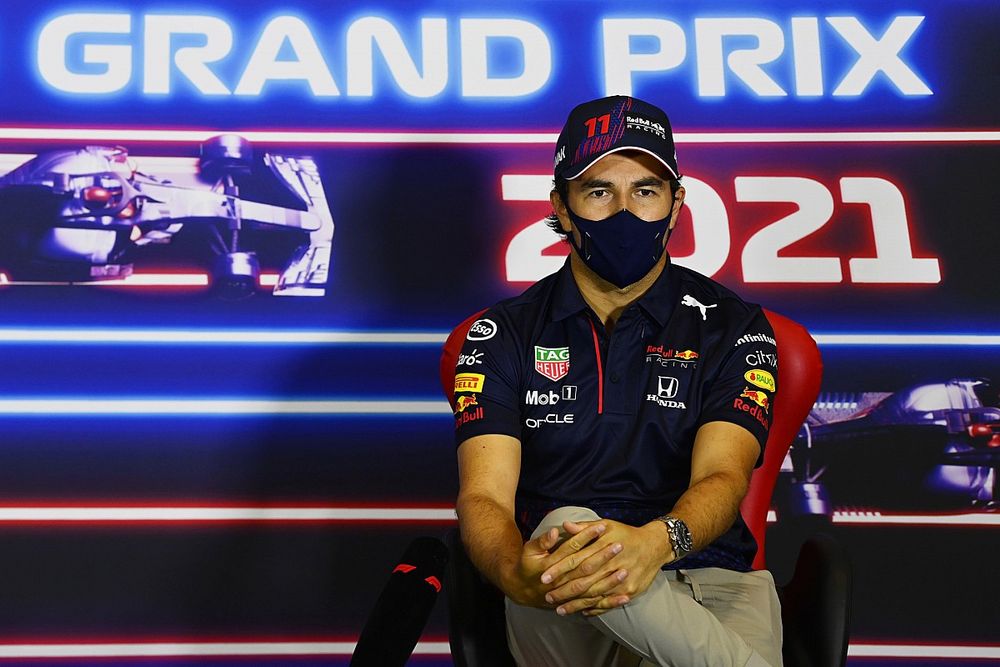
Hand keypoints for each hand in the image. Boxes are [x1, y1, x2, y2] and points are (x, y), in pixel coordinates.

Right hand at [503, 520, 619, 607]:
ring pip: (591, 588)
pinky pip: (593, 605)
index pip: (572, 548)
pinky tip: (624, 598)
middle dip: (603, 556)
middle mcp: (560, 581)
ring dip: (608, 581)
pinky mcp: (573, 604)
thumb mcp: (529, 550)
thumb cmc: (527, 565)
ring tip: (624, 570)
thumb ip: (542, 541)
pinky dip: (609, 603)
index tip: (602, 527)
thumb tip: (554, 531)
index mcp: (550, 565)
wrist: (521, 590)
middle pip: (584, 568)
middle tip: (619, 545)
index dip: (587, 537)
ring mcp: (567, 595)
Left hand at [541, 519, 670, 615]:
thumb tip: (564, 526)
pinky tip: (583, 612)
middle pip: (583, 581)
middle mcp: (612, 565)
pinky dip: (595, 609)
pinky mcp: (631, 591)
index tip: (544, 577)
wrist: (655, 546)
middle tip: (547, 597)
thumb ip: (585, 528)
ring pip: (595, 595)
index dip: (559, 570)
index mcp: (604, 547)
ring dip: (576, 604)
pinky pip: (610, 603)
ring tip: (560, 609)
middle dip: (564, 591)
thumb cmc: (627, 534)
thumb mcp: (607, 525)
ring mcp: (622, 580)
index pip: (576, 560)